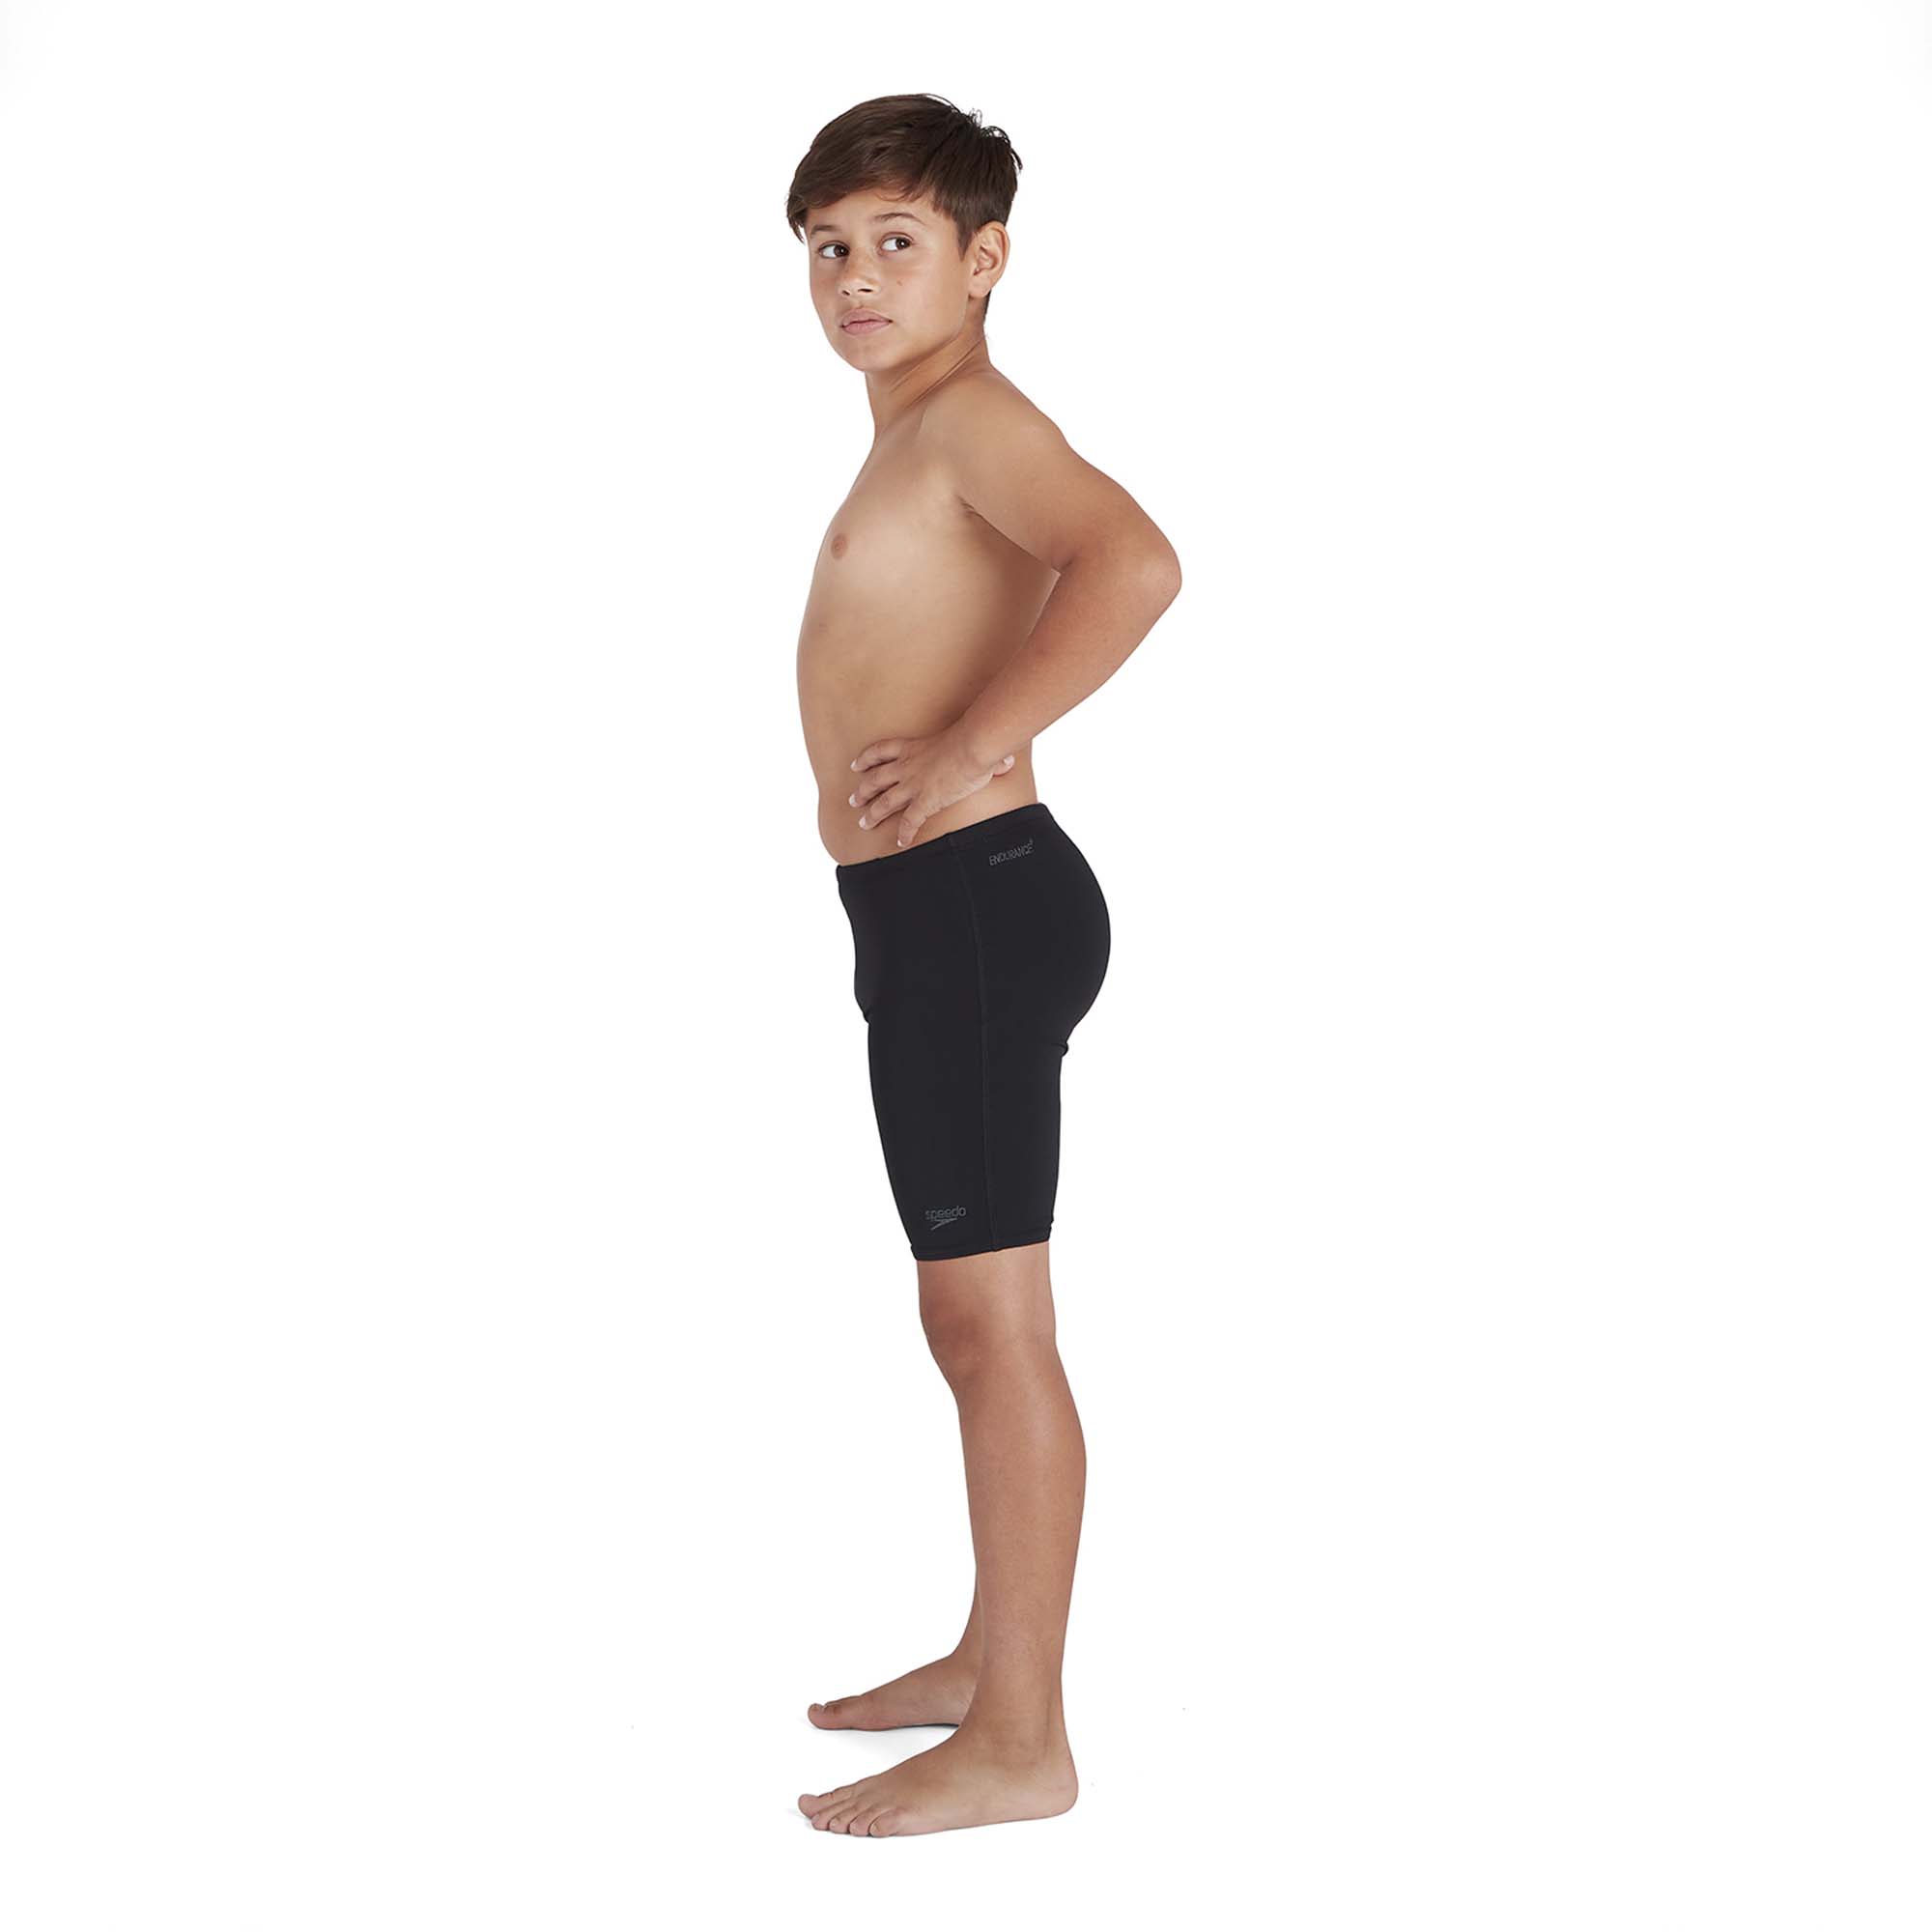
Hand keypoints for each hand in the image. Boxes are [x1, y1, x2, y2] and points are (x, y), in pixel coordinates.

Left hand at [848, 726, 1016, 847]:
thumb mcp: (972, 743)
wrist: (971, 747)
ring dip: (872, 813)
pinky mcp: (924, 802)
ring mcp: (913, 785)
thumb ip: (985, 756)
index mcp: (913, 748)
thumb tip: (1008, 762)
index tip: (856, 765)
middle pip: (876, 779)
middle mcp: (907, 767)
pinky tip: (901, 842)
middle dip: (862, 790)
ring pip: (884, 802)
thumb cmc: (973, 739)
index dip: (866, 759)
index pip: (881, 751)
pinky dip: (904, 833)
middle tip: (853, 800)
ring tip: (863, 823)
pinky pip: (909, 822)